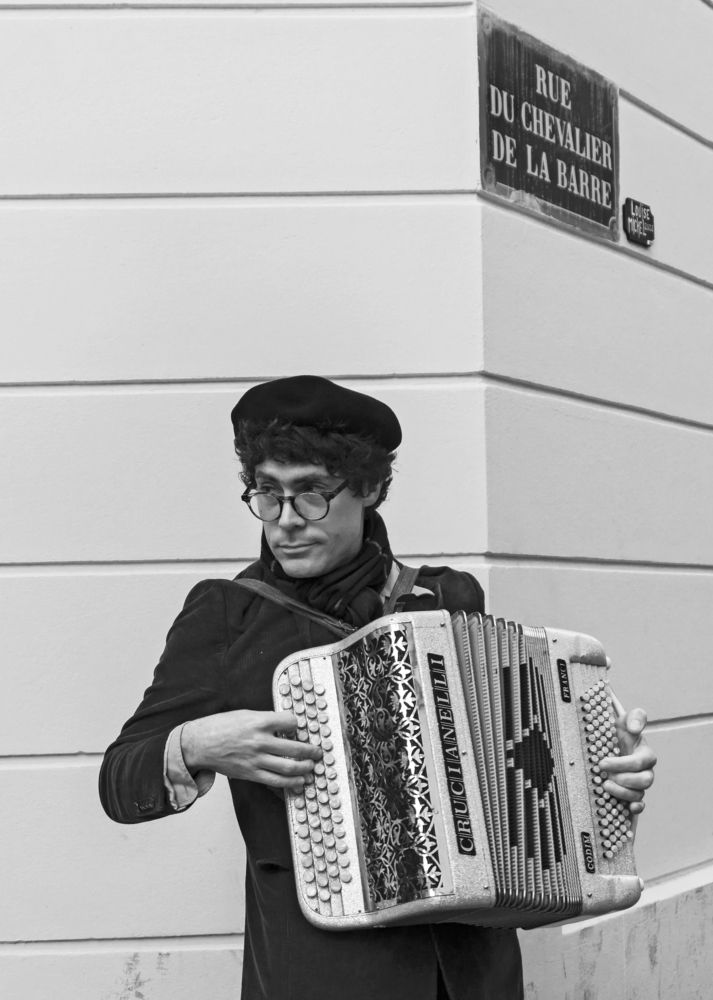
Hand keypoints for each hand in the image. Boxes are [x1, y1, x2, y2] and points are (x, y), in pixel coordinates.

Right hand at [181, 710, 320, 790]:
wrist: (199, 744)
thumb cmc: (220, 726)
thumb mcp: (245, 714)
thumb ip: (265, 719)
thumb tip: (285, 725)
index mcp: (258, 722)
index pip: (290, 721)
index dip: (298, 723)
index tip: (300, 727)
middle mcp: (259, 741)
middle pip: (294, 748)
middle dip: (311, 751)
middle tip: (318, 751)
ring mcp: (255, 760)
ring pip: (288, 767)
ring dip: (304, 768)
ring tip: (312, 767)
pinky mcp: (250, 773)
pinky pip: (275, 781)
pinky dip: (290, 783)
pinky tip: (299, 782)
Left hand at [598, 695, 656, 824]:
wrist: (609, 745)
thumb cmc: (618, 733)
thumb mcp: (624, 720)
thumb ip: (635, 717)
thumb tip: (635, 728)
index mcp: (645, 753)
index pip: (641, 761)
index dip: (623, 764)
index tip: (603, 762)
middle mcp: (645, 770)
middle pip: (644, 780)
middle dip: (623, 779)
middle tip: (604, 774)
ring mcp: (640, 784)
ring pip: (639, 794)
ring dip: (623, 792)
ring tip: (605, 786)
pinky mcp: (634, 794)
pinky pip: (641, 805)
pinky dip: (636, 808)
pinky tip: (628, 808)